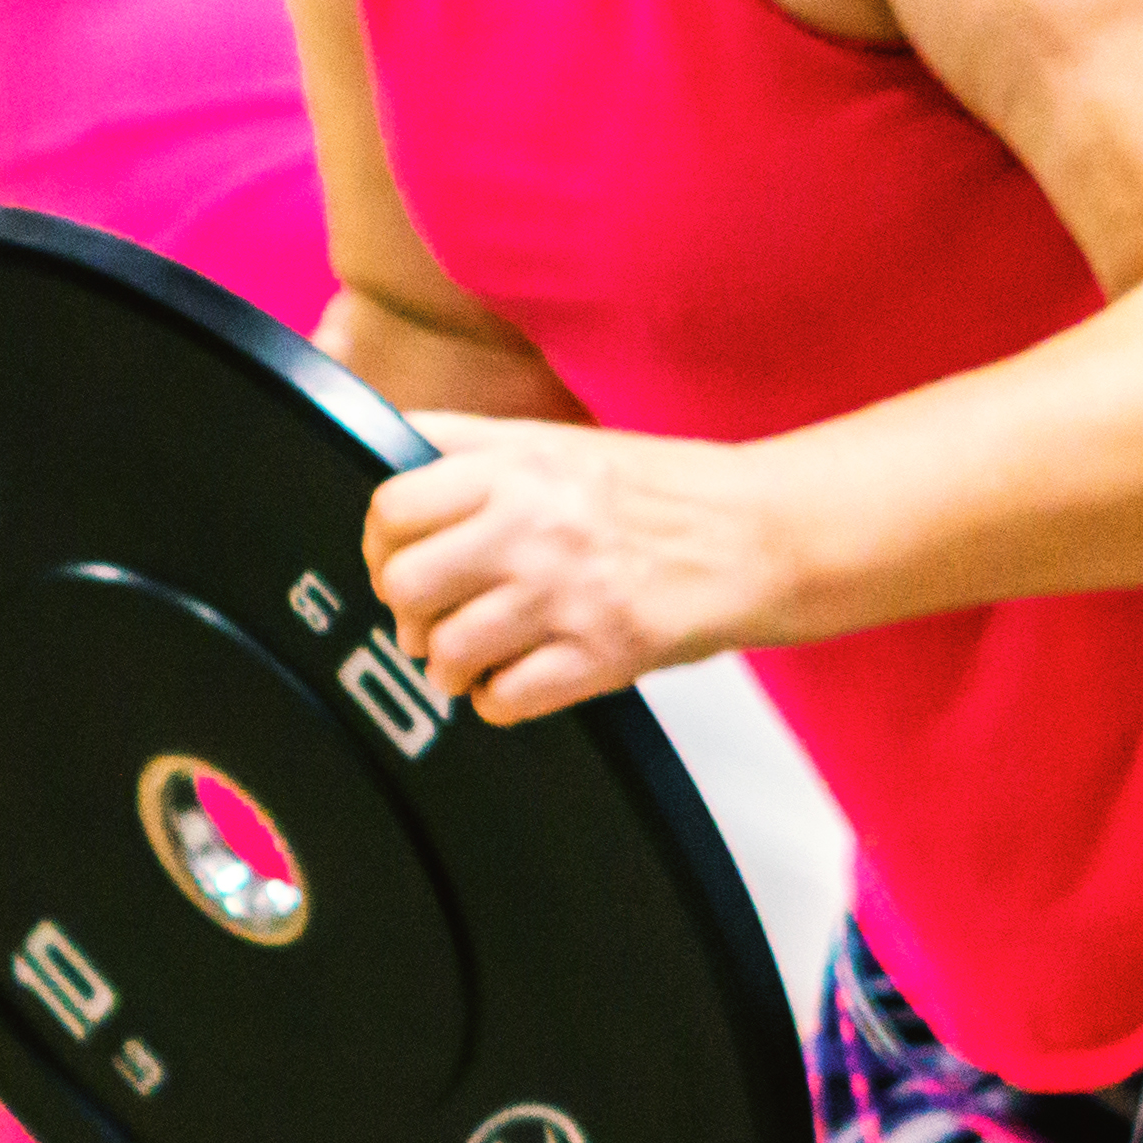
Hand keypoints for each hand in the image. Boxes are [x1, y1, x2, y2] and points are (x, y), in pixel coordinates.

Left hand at [362, 415, 797, 723]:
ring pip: (446, 650)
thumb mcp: (558, 442)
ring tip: (466, 658)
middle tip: (426, 616)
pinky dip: (496, 701)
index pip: (393, 507)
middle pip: (404, 583)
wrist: (763, 533)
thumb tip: (387, 451)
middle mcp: (532, 525)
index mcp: (516, 466)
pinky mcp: (601, 654)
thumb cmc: (664, 489)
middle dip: (405, 610)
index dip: (380, 542)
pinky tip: (512, 681)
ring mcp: (565, 593)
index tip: (394, 557)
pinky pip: (503, 699)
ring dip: (447, 664)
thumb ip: (472, 446)